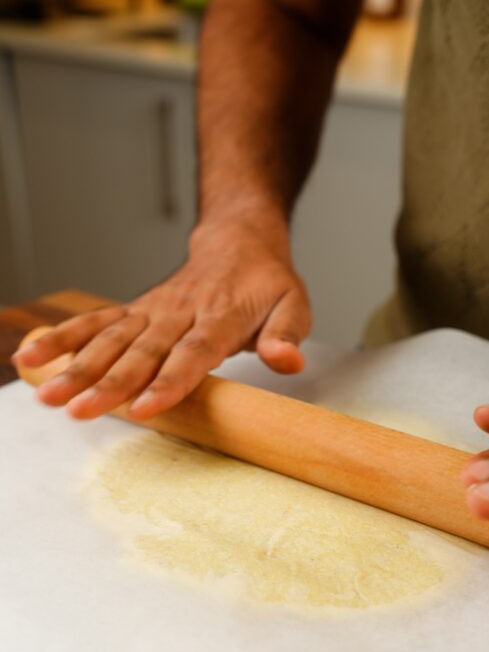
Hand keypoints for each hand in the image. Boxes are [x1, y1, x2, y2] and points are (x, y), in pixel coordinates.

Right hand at [11, 215, 310, 420]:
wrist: (238, 241)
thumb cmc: (267, 283)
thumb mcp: (293, 305)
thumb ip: (286, 336)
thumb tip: (289, 362)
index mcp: (219, 316)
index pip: (192, 353)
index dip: (169, 381)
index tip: (145, 407)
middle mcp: (178, 313)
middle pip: (140, 352)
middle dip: (108, 383)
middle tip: (78, 410)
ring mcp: (151, 312)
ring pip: (109, 340)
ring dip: (77, 367)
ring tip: (47, 394)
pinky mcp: (134, 312)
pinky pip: (94, 325)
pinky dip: (63, 339)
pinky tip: (31, 358)